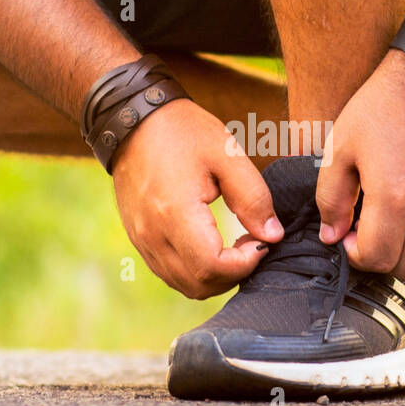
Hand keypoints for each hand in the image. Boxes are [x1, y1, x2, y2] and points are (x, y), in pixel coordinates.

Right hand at [112, 99, 283, 298]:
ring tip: (235, 246)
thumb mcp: (226, 154)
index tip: (261, 241)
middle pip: (199, 285)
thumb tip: (272, 236)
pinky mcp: (139, 239)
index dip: (245, 263)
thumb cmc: (182, 132)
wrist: (132, 120)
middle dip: (233, 274)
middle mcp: (152, 234)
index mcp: (174, 213)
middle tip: (252, 244)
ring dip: (216, 276)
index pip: (212, 267)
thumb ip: (253, 197)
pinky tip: (212, 245)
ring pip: (184, 285)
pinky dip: (196, 271)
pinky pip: (170, 273)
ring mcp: (142, 240)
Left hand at [316, 50, 404, 277]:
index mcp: (393, 198)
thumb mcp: (341, 148)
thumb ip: (331, 199)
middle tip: (368, 233)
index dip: (354, 255)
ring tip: (394, 229)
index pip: (375, 259)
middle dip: (380, 258)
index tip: (348, 235)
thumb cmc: (380, 109)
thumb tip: (332, 237)